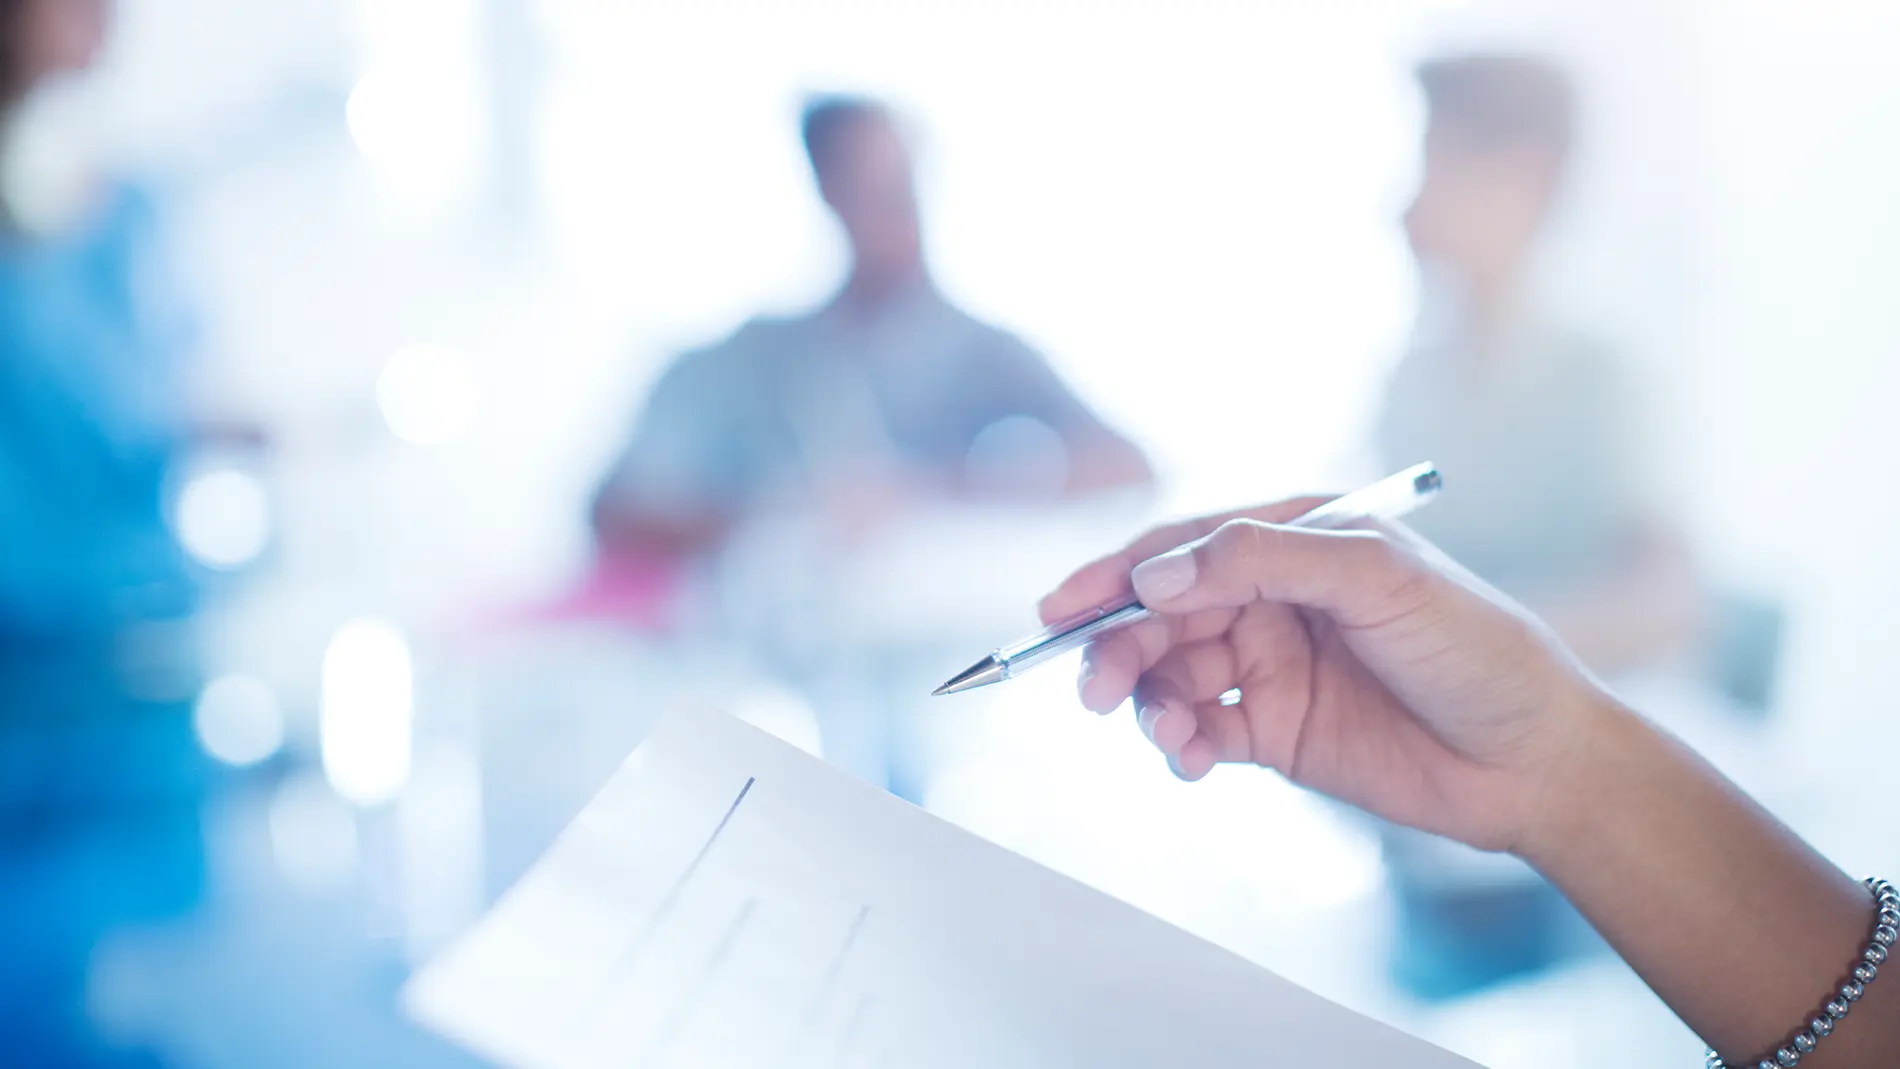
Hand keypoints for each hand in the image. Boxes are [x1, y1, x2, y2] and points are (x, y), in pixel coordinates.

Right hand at [1039, 498, 1613, 854]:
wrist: (1535, 759)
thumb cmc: (1477, 648)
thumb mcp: (1376, 577)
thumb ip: (1259, 561)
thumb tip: (1156, 574)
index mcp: (1296, 539)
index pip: (1185, 545)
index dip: (1116, 573)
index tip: (1063, 607)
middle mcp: (1274, 598)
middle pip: (1162, 613)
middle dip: (1119, 647)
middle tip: (1096, 689)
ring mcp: (1271, 665)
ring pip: (1171, 675)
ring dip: (1148, 702)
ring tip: (1167, 733)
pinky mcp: (1275, 731)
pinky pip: (1199, 731)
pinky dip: (1179, 743)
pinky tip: (1191, 757)